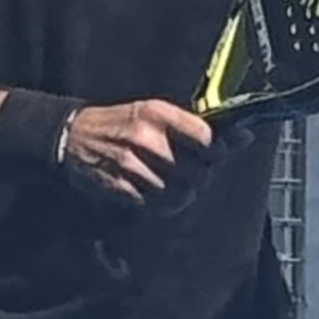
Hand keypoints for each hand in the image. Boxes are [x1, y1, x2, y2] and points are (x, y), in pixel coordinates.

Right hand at [59, 98, 216, 206]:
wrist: (73, 136)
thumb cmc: (122, 123)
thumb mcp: (156, 112)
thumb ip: (197, 126)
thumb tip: (245, 137)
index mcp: (157, 113)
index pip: (205, 138)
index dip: (217, 151)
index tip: (215, 154)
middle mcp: (145, 138)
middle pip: (196, 170)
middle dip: (202, 175)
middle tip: (196, 172)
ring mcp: (131, 164)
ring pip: (179, 192)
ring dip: (185, 193)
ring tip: (179, 184)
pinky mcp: (121, 187)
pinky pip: (157, 205)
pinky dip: (166, 205)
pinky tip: (162, 195)